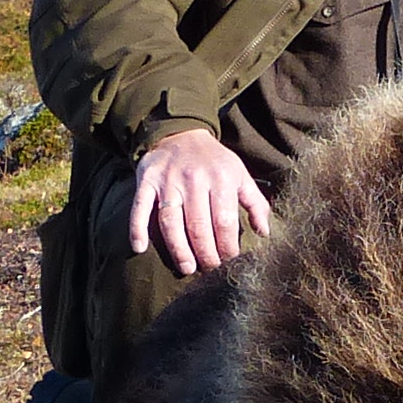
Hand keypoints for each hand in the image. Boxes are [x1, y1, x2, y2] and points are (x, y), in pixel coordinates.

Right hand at [126, 123, 271, 274]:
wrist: (181, 133)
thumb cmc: (214, 162)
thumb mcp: (240, 175)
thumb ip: (255, 203)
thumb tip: (264, 233)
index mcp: (221, 178)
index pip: (225, 221)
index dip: (227, 247)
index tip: (229, 262)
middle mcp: (194, 178)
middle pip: (199, 225)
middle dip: (206, 253)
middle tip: (209, 270)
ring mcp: (168, 180)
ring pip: (171, 221)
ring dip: (178, 248)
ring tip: (187, 267)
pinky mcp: (146, 180)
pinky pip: (140, 207)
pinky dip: (137, 228)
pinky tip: (139, 248)